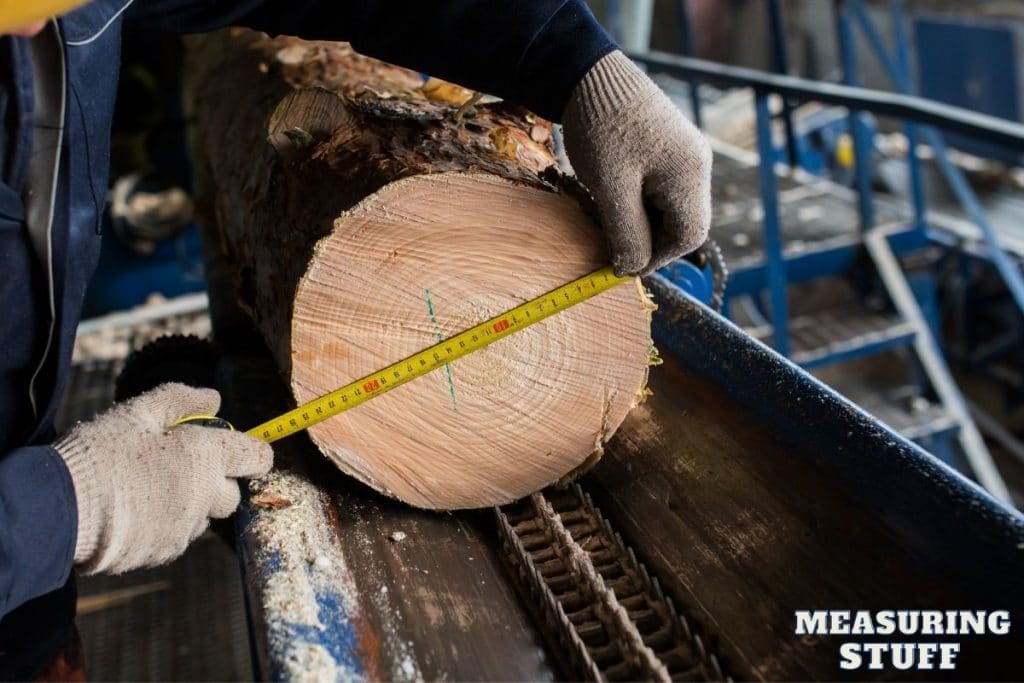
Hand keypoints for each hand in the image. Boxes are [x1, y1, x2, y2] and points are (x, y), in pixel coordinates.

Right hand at [54, 383, 272, 573]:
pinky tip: (132, 513)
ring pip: (201, 518)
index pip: (258, 457)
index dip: (251, 452)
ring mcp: (185, 529)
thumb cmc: (102, 454)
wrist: (63, 510)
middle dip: (214, 484)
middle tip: (178, 468)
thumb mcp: (139, 413)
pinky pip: (174, 537)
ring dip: (187, 506)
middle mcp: (205, 497)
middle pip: (231, 496)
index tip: (235, 449)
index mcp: (207, 458)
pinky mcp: (163, 553)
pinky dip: (163, 526)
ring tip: (145, 490)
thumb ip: (182, 401)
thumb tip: (214, 398)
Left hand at [562, 51, 712, 275]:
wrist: (589, 74)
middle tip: (611, 243)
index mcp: (690, 174)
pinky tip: (612, 195)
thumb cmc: (601, 129)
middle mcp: (697, 165)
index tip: (622, 265)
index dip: (656, 258)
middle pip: (683, 223)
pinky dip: (638, 202)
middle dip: (648, 240)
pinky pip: (660, 189)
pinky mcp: (668, 148)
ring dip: (641, 221)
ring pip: (669, 208)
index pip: (688, 235)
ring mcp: (685, 155)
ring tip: (606, 214)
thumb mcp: (611, 189)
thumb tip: (632, 269)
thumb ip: (627, 233)